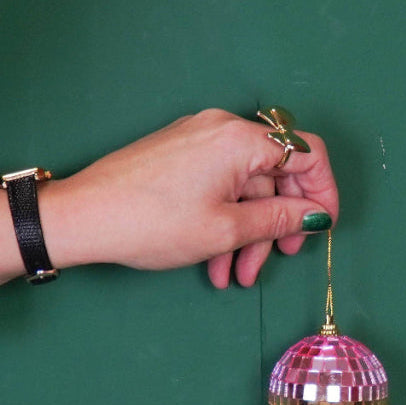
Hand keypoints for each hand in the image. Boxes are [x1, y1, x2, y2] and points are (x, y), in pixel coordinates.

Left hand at [0, 109, 337, 296]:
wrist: (82, 217)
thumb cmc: (152, 222)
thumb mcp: (226, 229)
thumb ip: (278, 219)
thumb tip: (315, 215)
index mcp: (240, 139)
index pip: (307, 154)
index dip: (323, 192)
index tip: (321, 228)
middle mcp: (221, 129)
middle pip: (273, 176)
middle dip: (274, 225)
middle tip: (269, 263)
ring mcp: (197, 139)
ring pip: (242, 187)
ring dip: (243, 233)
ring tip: (230, 275)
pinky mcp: (179, 154)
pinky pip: (217, 185)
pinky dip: (221, 219)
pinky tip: (211, 260)